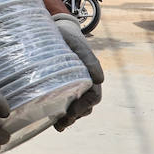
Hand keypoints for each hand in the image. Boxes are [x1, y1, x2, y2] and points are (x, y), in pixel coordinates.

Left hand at [52, 11, 103, 130]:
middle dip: (76, 115)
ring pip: (78, 107)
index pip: (93, 96)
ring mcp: (74, 84)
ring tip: (59, 124)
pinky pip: (67, 103)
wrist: (54, 29)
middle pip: (86, 106)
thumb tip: (100, 80)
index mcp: (89, 73)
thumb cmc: (66, 36)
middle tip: (62, 123)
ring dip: (70, 117)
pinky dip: (63, 114)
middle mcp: (85, 81)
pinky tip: (53, 120)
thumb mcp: (76, 44)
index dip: (83, 107)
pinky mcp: (62, 86)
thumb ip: (88, 58)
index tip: (71, 113)